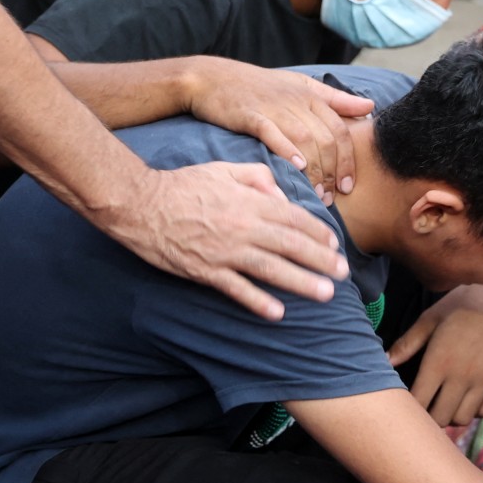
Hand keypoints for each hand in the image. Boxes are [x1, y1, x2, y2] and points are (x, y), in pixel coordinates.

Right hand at [105, 162, 349, 318]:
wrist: (140, 203)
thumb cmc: (183, 184)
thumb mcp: (224, 168)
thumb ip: (258, 177)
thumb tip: (281, 194)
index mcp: (250, 201)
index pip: (294, 218)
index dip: (318, 233)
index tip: (334, 245)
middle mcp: (243, 227)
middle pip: (291, 245)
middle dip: (320, 260)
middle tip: (342, 274)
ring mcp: (225, 251)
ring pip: (271, 269)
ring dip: (301, 282)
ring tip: (324, 293)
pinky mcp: (205, 270)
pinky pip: (236, 288)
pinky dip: (257, 301)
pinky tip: (277, 313)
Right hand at [184, 60, 374, 202]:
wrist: (212, 78)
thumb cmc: (258, 86)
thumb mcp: (301, 86)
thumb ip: (336, 99)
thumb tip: (370, 107)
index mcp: (311, 96)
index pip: (340, 130)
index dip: (348, 160)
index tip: (348, 186)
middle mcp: (297, 102)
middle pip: (326, 139)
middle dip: (333, 171)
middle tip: (332, 197)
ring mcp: (273, 108)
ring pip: (304, 139)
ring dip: (314, 170)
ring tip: (316, 194)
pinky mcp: (250, 115)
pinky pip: (273, 133)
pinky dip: (287, 150)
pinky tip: (296, 168)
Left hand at [390, 283, 482, 425]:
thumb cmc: (463, 303)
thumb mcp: (431, 318)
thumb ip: (407, 343)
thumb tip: (383, 362)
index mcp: (439, 362)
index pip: (418, 403)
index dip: (411, 408)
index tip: (409, 403)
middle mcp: (462, 376)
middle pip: (440, 417)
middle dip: (429, 415)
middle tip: (427, 405)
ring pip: (462, 419)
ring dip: (451, 415)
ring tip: (447, 402)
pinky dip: (476, 410)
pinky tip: (470, 396)